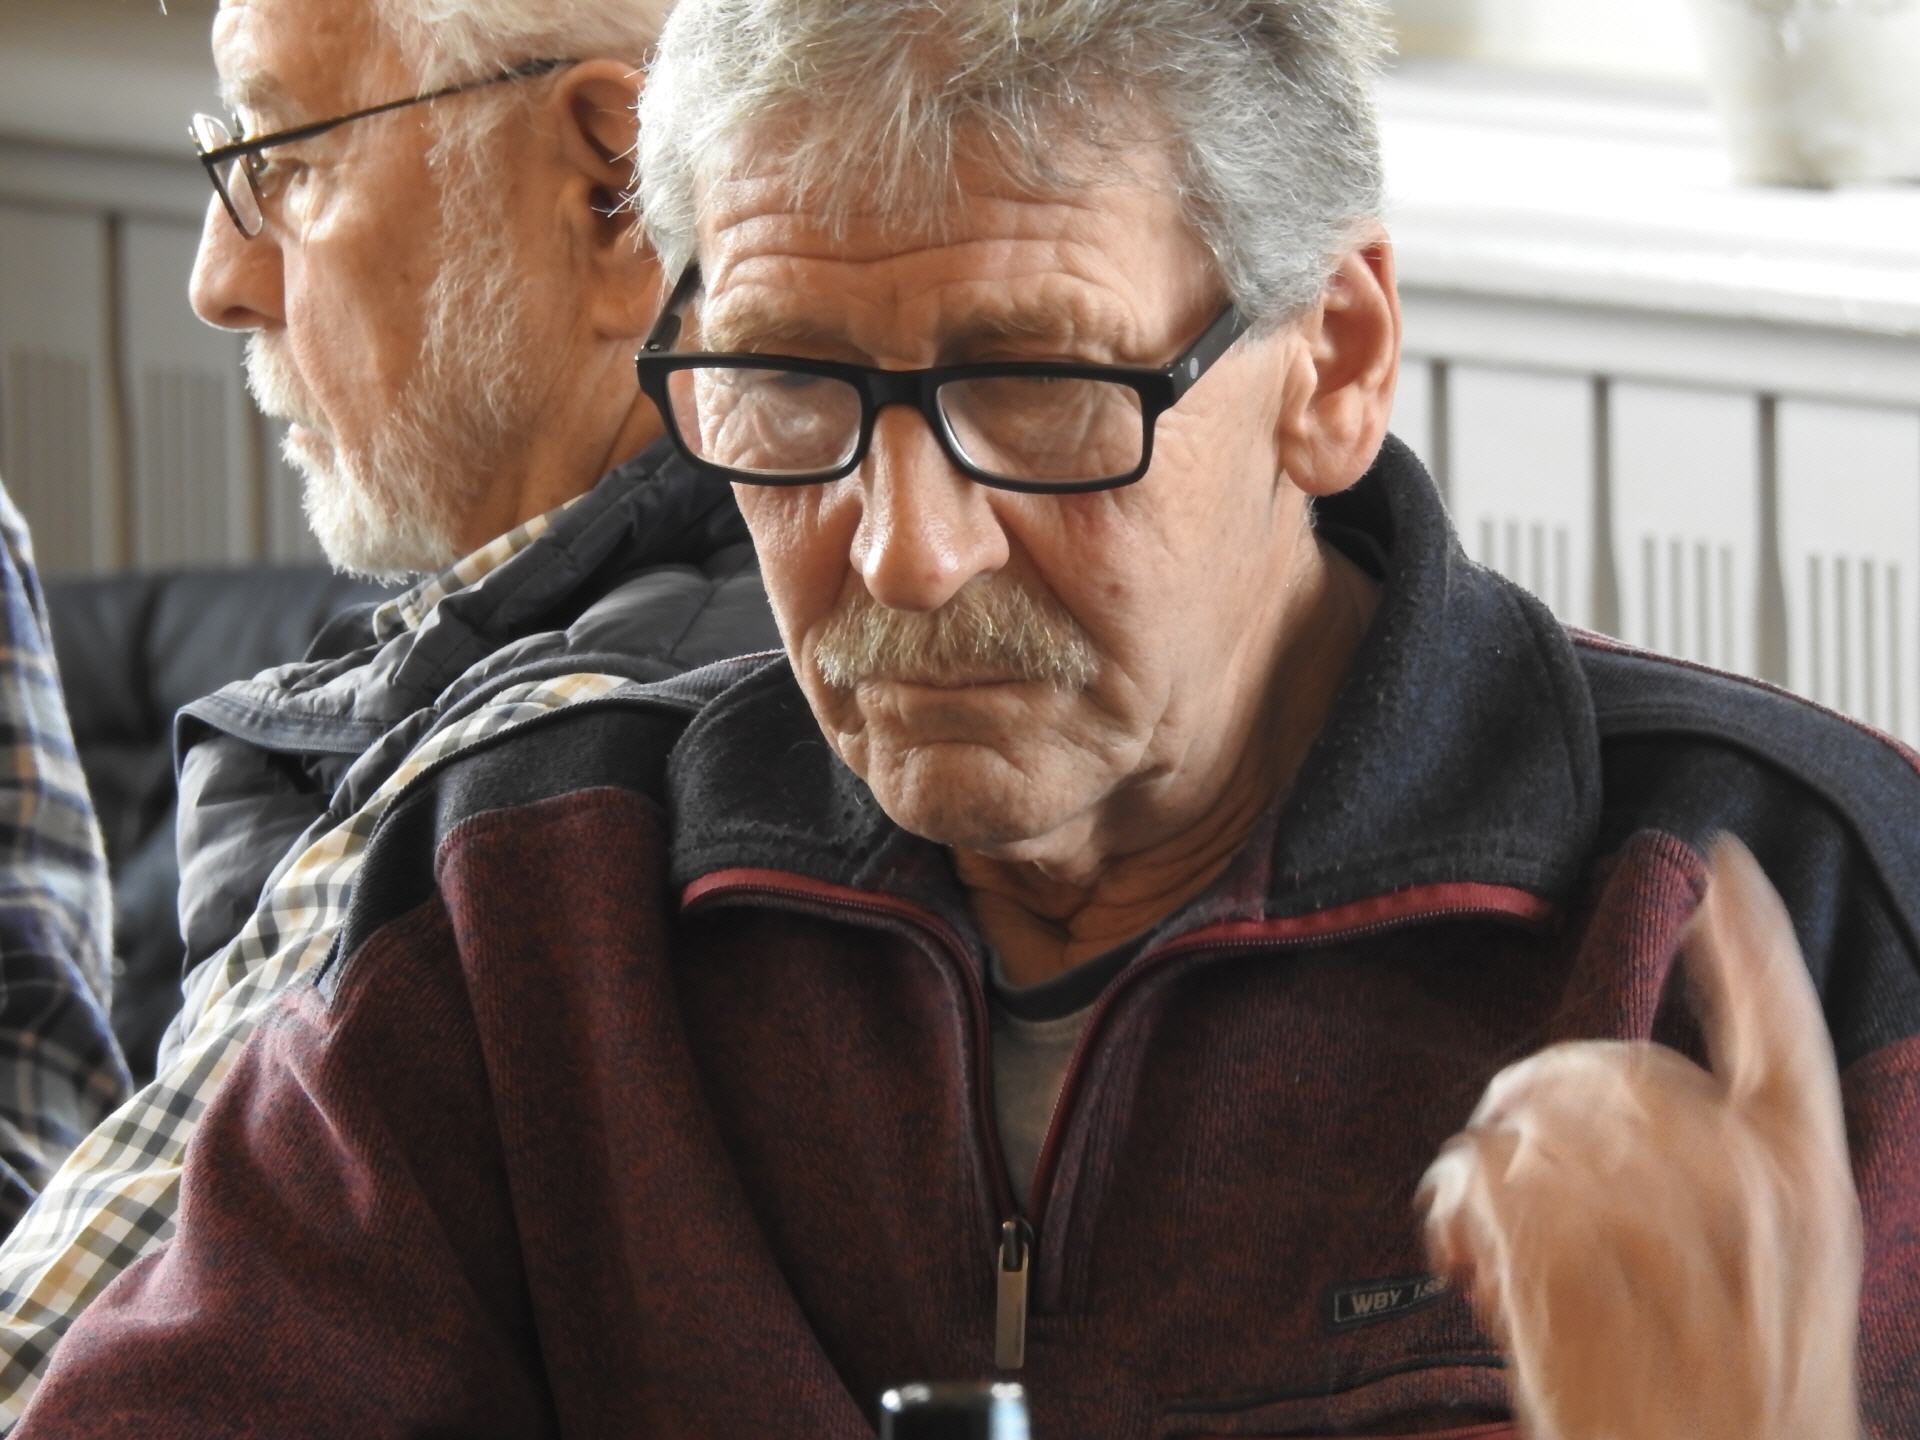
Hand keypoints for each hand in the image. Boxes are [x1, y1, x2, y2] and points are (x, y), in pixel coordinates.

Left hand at [1418, 838, 1861, 1439]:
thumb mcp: (1789, 1282)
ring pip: (1527, 1110)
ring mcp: (1643, 1210)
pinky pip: (1475, 1170)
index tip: (1719, 862)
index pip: (1785, 1021)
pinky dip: (1452, 1206)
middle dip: (1548, 1097)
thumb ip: (1733, 1183)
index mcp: (1806, 1177)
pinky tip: (1467, 1260)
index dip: (1753, 937)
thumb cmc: (1752, 1411)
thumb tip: (1629, 1116)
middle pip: (1611, 1058)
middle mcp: (1732, 1177)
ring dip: (1493, 1161)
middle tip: (1520, 1160)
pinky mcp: (1556, 1253)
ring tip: (1498, 1236)